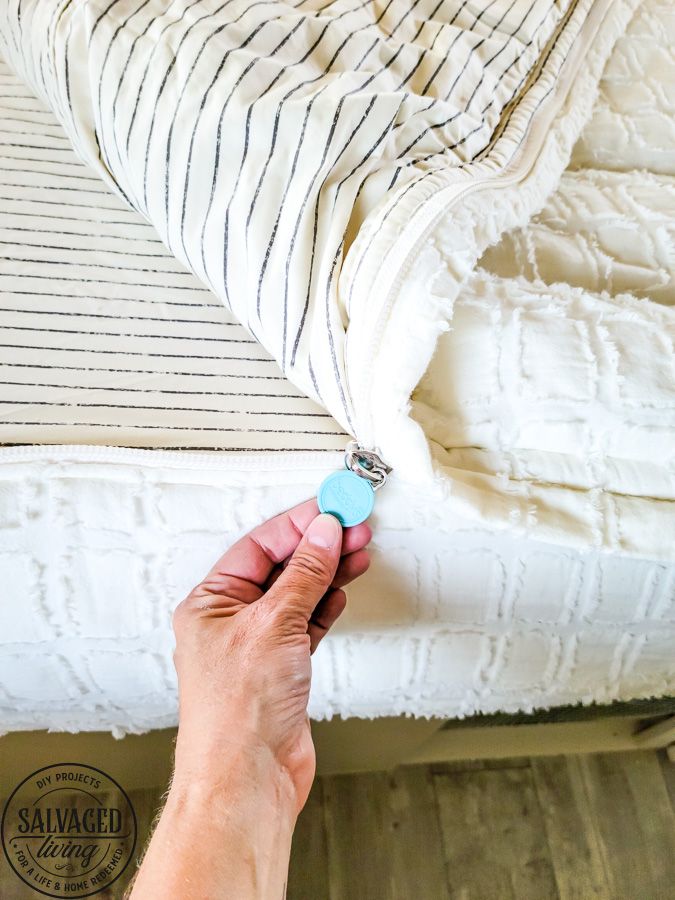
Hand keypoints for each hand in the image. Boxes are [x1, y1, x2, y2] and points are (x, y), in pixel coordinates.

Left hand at [171, 498, 371, 811]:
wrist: (248, 780)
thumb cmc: (236, 712)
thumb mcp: (273, 624)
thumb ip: (304, 575)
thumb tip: (323, 533)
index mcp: (210, 602)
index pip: (259, 545)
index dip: (299, 525)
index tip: (333, 509)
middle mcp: (230, 620)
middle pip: (280, 567)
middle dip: (319, 546)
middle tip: (355, 527)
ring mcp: (257, 645)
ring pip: (298, 594)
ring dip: (328, 573)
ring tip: (358, 551)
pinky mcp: (281, 668)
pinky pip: (306, 623)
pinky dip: (326, 606)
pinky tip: (341, 591)